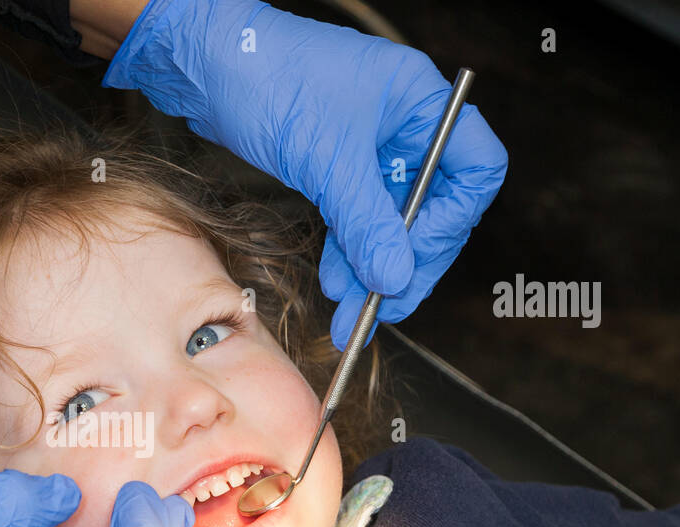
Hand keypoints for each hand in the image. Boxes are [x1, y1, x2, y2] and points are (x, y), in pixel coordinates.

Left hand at [104, 0, 507, 348]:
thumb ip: (365, 223)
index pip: (475, 170)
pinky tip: (337, 282)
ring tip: (352, 309)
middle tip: (386, 306)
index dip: (451, 221)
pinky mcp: (334, 163)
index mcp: (420, 103)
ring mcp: (369, 145)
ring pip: (389, 219)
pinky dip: (349, 251)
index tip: (415, 259)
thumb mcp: (326, 159)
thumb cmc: (268, 78)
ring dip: (373, 266)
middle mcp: (403, 123)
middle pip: (433, 206)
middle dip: (408, 260)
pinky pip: (355, 216)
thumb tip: (395, 278)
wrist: (205, 64)